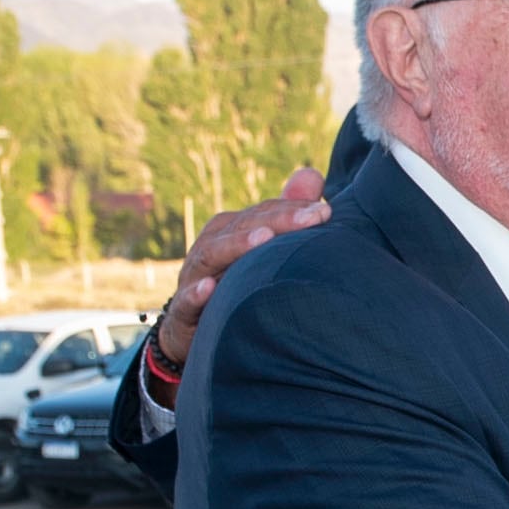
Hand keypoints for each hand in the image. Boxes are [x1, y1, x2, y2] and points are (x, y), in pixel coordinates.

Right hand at [146, 167, 329, 402]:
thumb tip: (312, 175)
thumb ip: (285, 214)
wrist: (193, 332)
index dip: (293, 209)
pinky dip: (196, 293)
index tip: (325, 211)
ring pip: (212, 256)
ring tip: (264, 239)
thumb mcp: (260, 249)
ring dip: (237, 246)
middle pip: (242, 228)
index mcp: (231, 231)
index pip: (263, 214)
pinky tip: (210, 288)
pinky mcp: (183, 312)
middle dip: (278, 221)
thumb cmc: (234, 283)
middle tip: (312, 217)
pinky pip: (186, 301)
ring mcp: (194, 277)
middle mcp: (211, 247)